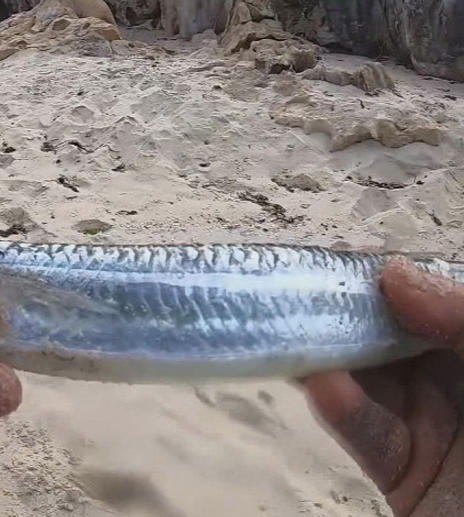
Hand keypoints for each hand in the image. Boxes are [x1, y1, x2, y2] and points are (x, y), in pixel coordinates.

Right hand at [303, 257, 463, 516]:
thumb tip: (394, 274)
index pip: (440, 300)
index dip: (399, 277)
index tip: (354, 259)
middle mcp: (463, 383)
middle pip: (398, 338)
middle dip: (352, 315)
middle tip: (305, 291)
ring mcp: (436, 429)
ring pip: (373, 383)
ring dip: (334, 359)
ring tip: (299, 334)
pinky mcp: (406, 473)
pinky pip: (370, 436)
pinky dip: (344, 412)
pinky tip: (323, 387)